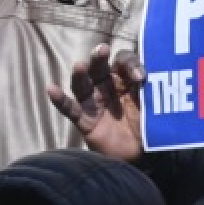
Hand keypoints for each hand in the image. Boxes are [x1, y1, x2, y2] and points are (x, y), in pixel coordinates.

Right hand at [49, 47, 145, 163]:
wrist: (142, 155)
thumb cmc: (147, 124)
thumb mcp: (151, 103)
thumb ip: (149, 88)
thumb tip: (144, 76)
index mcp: (124, 78)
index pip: (122, 61)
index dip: (130, 64)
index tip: (140, 78)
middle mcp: (106, 87)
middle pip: (98, 67)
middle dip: (99, 58)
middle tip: (102, 49)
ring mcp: (93, 103)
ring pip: (82, 84)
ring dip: (80, 74)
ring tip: (79, 66)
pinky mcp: (84, 121)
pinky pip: (69, 109)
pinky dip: (59, 100)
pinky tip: (51, 89)